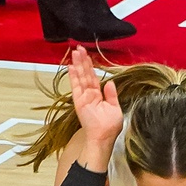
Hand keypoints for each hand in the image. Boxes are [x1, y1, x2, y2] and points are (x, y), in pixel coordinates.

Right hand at [66, 47, 124, 164]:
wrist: (103, 137)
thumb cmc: (110, 127)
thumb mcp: (115, 108)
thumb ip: (111, 95)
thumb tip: (110, 83)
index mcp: (99, 95)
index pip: (93, 77)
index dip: (91, 66)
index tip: (87, 55)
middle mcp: (90, 95)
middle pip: (86, 74)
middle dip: (82, 61)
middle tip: (79, 48)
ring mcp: (84, 97)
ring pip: (81, 77)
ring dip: (78, 65)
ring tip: (75, 52)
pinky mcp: (79, 101)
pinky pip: (76, 87)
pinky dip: (73, 77)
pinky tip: (71, 67)